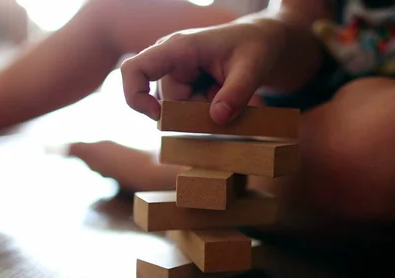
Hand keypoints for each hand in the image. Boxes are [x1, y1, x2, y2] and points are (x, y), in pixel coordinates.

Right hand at [120, 21, 285, 124]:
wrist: (260, 41)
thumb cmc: (255, 47)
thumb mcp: (253, 69)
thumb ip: (237, 94)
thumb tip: (217, 119)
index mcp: (178, 48)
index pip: (134, 69)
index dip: (135, 97)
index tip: (158, 116)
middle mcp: (169, 60)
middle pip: (168, 103)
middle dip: (197, 110)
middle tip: (226, 98)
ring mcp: (175, 73)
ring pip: (179, 110)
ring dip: (204, 109)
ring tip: (226, 90)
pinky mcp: (183, 84)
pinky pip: (188, 109)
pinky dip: (206, 109)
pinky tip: (220, 93)